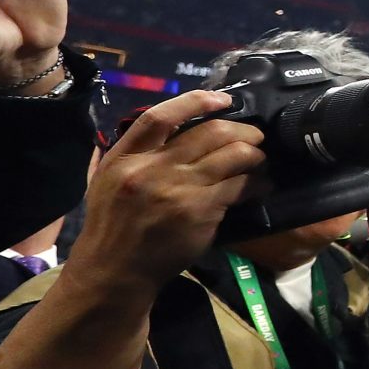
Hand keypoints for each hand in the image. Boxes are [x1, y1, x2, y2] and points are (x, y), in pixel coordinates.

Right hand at [72, 91, 264, 288]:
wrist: (115, 270)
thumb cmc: (113, 225)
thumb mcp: (107, 180)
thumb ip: (134, 152)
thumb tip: (170, 125)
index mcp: (125, 157)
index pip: (161, 117)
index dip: (195, 101)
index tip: (223, 98)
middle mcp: (152, 169)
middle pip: (210, 133)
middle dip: (242, 130)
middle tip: (256, 136)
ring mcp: (179, 190)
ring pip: (233, 156)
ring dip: (255, 155)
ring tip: (261, 159)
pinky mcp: (201, 212)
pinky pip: (239, 187)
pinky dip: (256, 183)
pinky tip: (261, 185)